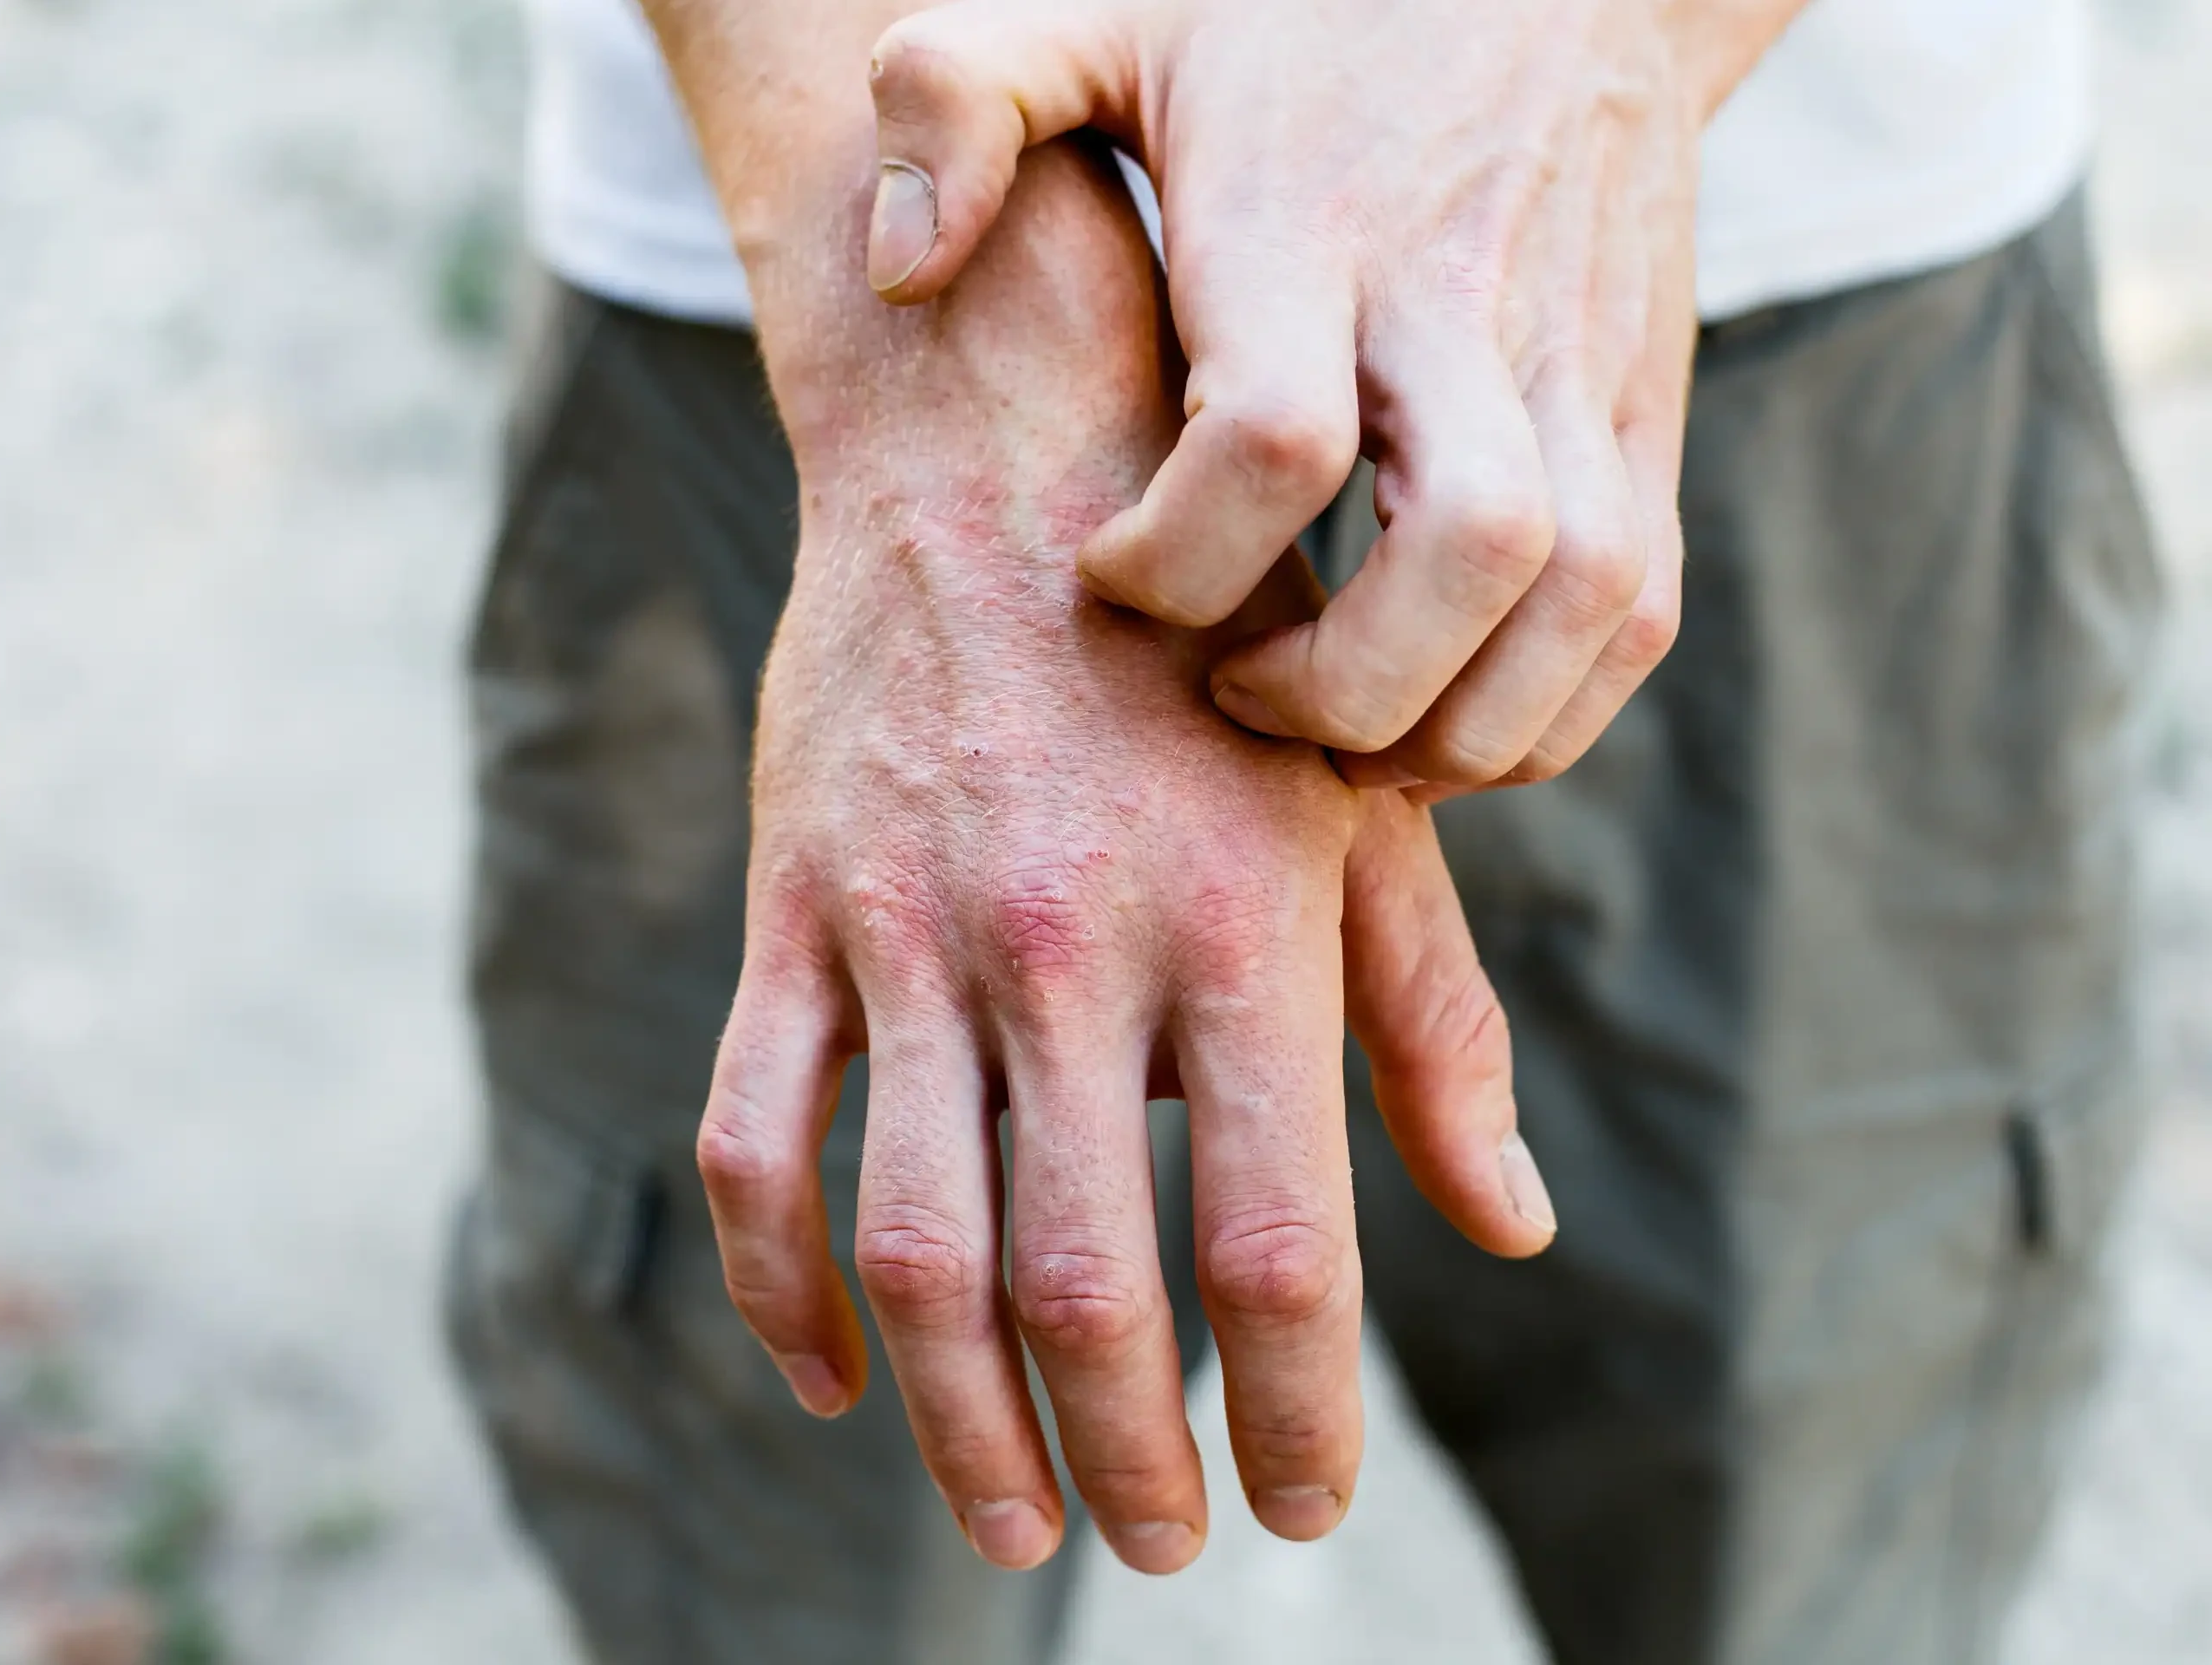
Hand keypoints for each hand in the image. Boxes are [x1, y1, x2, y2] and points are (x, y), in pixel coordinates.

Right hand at [699, 142, 1553, 1577]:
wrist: (1001, 452)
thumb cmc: (1215, 648)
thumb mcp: (1351, 813)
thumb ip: (1429, 1024)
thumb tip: (1512, 1223)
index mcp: (1240, 929)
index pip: (1278, 1253)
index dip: (1296, 1415)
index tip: (1305, 1502)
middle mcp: (1074, 947)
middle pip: (1089, 1293)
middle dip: (1134, 1463)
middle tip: (1167, 1544)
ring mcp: (912, 932)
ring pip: (915, 1255)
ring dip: (967, 1431)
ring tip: (1021, 1527)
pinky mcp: (797, 911)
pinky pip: (759, 1146)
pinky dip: (784, 1295)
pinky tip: (841, 1383)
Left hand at [864, 0, 1796, 794]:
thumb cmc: (1283, 9)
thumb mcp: (1092, 10)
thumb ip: (959, 99)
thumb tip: (899, 270)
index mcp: (1310, 224)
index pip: (1273, 438)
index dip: (1177, 555)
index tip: (1106, 571)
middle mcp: (1467, 300)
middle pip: (1465, 550)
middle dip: (1341, 685)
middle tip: (1235, 698)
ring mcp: (1581, 360)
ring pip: (1584, 597)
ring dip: (1462, 725)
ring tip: (1344, 738)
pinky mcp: (1645, 407)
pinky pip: (1639, 606)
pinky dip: (1553, 707)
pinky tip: (1442, 714)